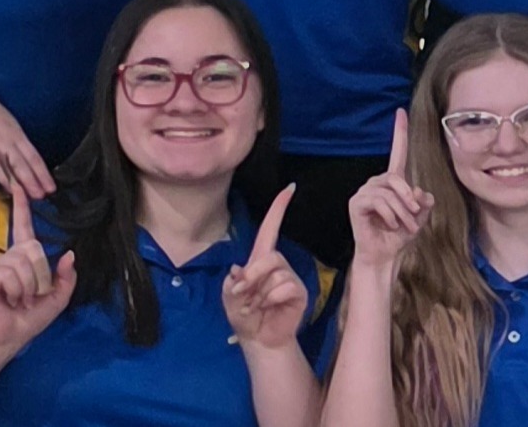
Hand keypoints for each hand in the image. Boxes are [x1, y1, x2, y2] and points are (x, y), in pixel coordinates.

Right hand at [0, 89, 54, 199]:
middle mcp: (1, 139)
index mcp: (15, 134)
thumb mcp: (8, 124)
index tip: (51, 188)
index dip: (42, 173)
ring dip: (8, 180)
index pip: (32, 156)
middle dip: (30, 180)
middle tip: (40, 196)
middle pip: (18, 162)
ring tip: (18, 195)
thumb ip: (16, 143)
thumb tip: (28, 163)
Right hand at [0, 188, 75, 351]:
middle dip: (40, 275)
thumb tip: (69, 254)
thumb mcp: (57, 298)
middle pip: (32, 248)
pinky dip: (16, 290)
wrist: (7, 338)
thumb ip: (66, 277)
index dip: (22, 209)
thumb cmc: (29, 318)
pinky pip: (9, 274)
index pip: (23, 229)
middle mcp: (7, 259)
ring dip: (28, 286)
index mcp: (23, 260)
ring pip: (23, 262)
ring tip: (18, 300)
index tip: (20, 188)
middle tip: (31, 295)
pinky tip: (8, 300)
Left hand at [222, 186, 307, 350]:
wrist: (258, 339)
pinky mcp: (299, 293)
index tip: (290, 188)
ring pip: (276, 275)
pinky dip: (271, 300)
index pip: (270, 229)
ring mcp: (290, 278)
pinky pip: (285, 287)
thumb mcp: (229, 296)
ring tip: (256, 306)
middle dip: (252, 276)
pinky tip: (268, 309)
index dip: (279, 209)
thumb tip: (240, 270)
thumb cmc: (244, 316)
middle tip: (243, 294)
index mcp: (260, 260)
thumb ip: (231, 282)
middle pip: (269, 256)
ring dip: (260, 294)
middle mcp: (278, 265)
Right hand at [347, 111, 433, 271]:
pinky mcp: (357, 202)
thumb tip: (421, 193)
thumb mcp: (420, 216)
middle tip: (414, 216)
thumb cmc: (400, 234)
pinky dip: (390, 216)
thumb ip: (424, 201)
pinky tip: (388, 225)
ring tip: (403, 226)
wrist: (384, 254)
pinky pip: (379, 202)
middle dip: (409, 198)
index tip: (401, 111)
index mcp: (393, 181)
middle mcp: (377, 182)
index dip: (399, 132)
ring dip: (402, 212)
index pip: (397, 152)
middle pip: (397, 178)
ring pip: (390, 192)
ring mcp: (365, 191)